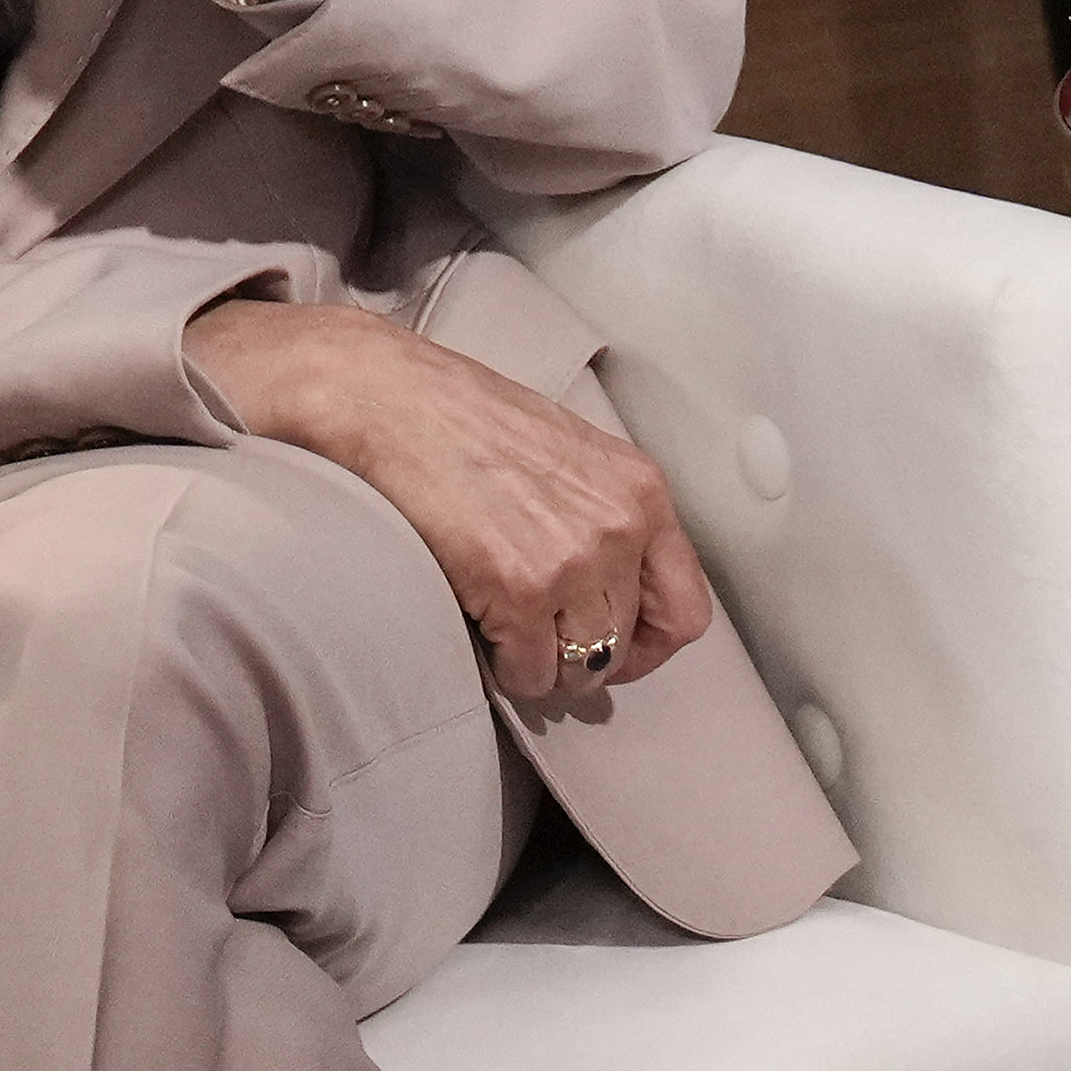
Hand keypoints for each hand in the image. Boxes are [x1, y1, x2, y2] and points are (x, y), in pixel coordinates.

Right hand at [186, 298, 714, 700]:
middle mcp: (619, 527)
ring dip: (544, 667)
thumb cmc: (460, 417)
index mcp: (641, 490)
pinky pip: (529, 672)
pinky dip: (504, 669)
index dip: (648, 646)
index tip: (612, 648)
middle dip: (582, 657)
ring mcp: (572, 561)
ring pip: (581, 669)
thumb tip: (609, 593)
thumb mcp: (567, 454)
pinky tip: (481, 632)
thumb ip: (603, 516)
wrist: (384, 398)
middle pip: (626, 646)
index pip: (686, 610)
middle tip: (541, 642)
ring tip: (507, 635)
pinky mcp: (518, 588)